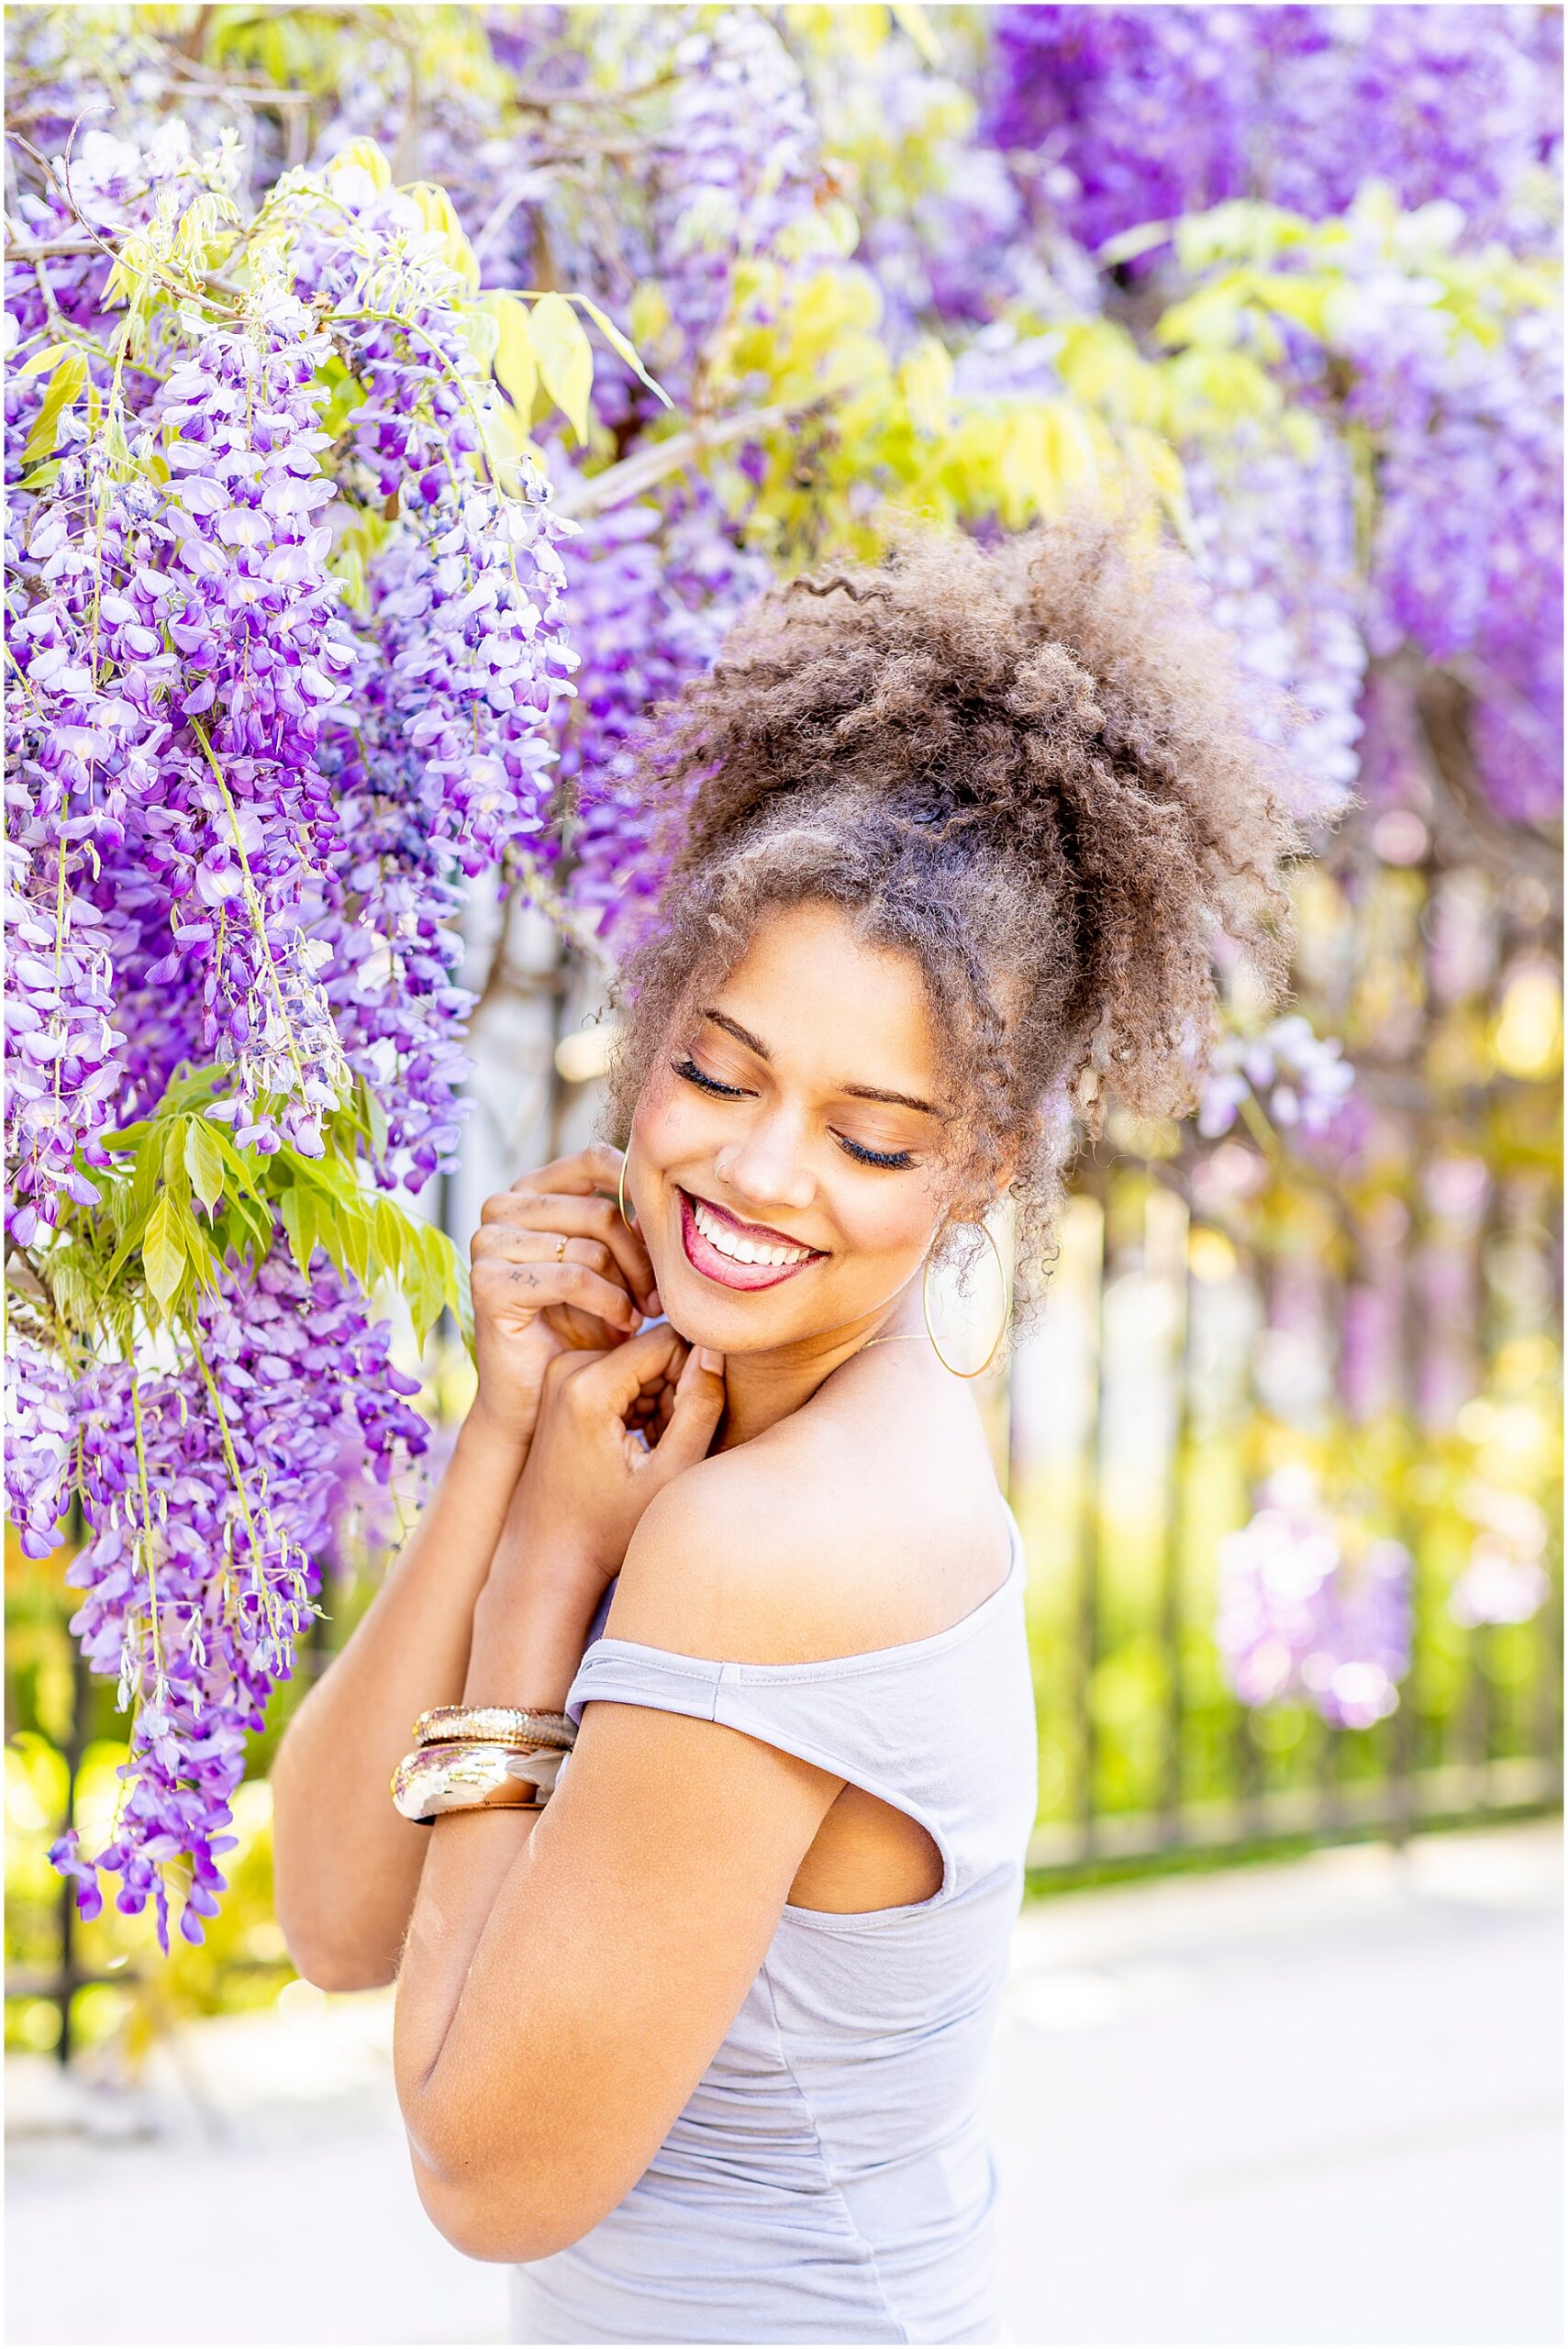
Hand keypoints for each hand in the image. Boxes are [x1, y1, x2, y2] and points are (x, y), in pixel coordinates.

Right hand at [467, 1145, 659, 1456]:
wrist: (537, 1400)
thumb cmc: (581, 1331)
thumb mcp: (611, 1268)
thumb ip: (627, 1225)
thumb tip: (665, 1192)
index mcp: (528, 1192)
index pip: (596, 1160)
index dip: (641, 1195)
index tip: (668, 1239)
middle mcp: (500, 1207)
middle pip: (601, 1209)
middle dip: (641, 1257)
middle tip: (660, 1298)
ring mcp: (487, 1242)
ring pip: (592, 1245)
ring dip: (630, 1286)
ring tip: (643, 1314)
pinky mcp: (487, 1282)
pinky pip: (573, 1276)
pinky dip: (609, 1302)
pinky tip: (624, 1325)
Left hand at [486, 1325, 725, 1620]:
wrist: (547, 1551)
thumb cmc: (608, 1526)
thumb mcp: (669, 1473)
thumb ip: (700, 1406)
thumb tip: (714, 1350)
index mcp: (589, 1385)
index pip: (670, 1342)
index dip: (693, 1381)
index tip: (682, 1429)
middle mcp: (567, 1366)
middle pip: (652, 1350)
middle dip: (673, 1392)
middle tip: (667, 1445)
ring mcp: (559, 1373)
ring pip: (639, 1363)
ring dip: (657, 1401)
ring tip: (652, 1451)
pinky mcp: (561, 1384)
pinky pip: (618, 1374)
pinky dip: (636, 1405)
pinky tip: (635, 1446)